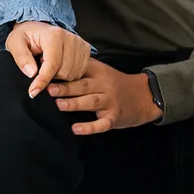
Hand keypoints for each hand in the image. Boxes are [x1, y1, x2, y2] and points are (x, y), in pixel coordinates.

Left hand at [3, 22, 92, 98]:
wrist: (37, 29)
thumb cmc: (25, 36)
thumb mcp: (14, 43)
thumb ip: (21, 57)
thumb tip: (32, 73)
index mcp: (54, 34)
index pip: (52, 65)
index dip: (42, 81)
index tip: (32, 93)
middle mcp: (71, 38)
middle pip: (64, 72)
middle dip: (50, 77)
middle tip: (39, 67)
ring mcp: (80, 44)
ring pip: (72, 75)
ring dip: (59, 77)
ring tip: (48, 65)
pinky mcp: (85, 50)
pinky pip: (79, 73)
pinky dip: (67, 75)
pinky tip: (58, 66)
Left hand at [46, 58, 163, 133]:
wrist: (145, 96)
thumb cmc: (117, 83)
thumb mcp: (103, 71)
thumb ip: (83, 68)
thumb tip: (55, 64)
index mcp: (100, 72)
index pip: (80, 69)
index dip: (64, 71)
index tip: (48, 72)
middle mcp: (105, 86)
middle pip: (84, 86)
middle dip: (66, 87)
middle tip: (48, 88)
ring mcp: (111, 102)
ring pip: (91, 102)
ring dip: (74, 104)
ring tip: (58, 104)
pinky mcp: (115, 118)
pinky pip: (101, 124)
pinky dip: (89, 127)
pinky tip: (75, 129)